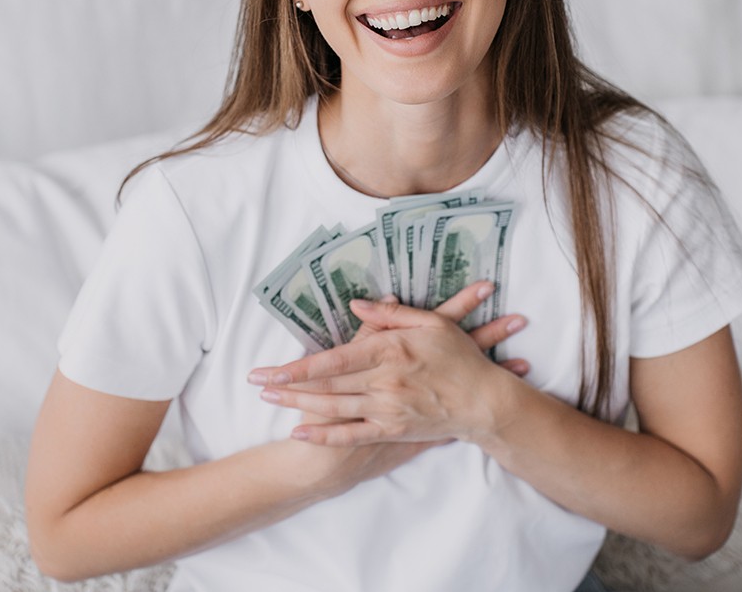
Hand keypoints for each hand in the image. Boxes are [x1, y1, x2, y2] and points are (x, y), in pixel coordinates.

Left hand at [249, 281, 527, 449]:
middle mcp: (384, 381)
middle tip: (257, 385)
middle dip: (288, 386)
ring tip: (270, 401)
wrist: (485, 401)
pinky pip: (351, 435)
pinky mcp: (393, 429)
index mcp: (390, 351)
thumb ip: (391, 315)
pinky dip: (324, 436)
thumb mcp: (431, 323)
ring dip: (298, 406)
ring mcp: (387, 408)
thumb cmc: (460, 357)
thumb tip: (357, 306)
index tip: (271, 369)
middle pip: (326, 385)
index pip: (334, 358)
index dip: (298, 365)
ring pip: (334, 408)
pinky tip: (300, 432)